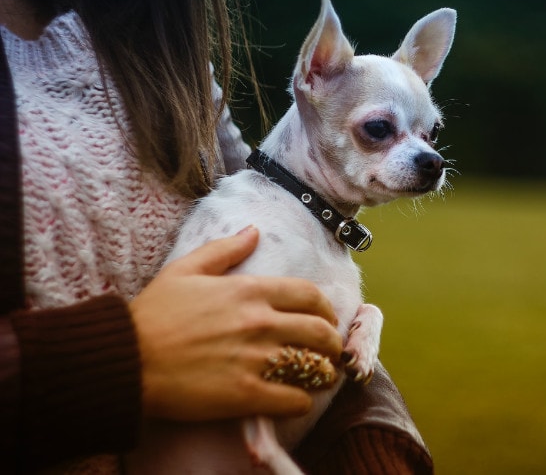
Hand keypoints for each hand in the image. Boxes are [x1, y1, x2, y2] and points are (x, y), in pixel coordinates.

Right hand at [129, 226, 341, 420]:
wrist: (124, 359)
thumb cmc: (152, 314)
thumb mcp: (185, 270)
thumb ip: (224, 250)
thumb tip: (254, 231)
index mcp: (250, 291)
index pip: (310, 295)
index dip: (326, 309)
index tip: (325, 319)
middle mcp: (260, 322)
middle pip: (321, 332)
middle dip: (332, 344)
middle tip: (328, 353)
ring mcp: (256, 359)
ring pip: (315, 366)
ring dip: (323, 374)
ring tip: (319, 378)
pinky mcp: (246, 394)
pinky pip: (294, 400)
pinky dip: (302, 401)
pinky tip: (295, 400)